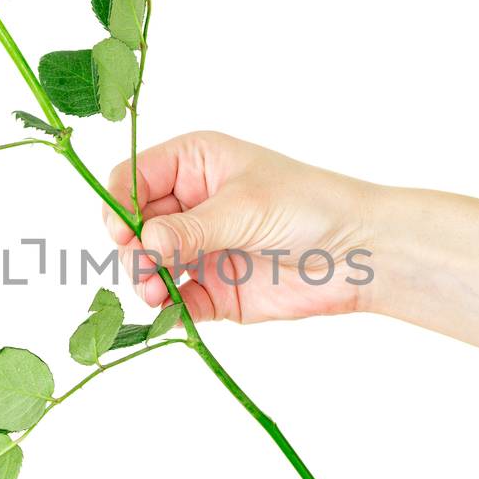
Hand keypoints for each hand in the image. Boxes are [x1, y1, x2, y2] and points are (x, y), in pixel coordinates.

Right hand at [103, 130, 377, 322]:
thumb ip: (189, 229)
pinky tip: (170, 314)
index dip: (120, 204)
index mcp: (194, 164)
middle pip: (134, 226)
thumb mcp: (244, 207)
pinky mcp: (212, 289)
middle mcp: (190, 204)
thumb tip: (144, 246)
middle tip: (145, 268)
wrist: (358, 253)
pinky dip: (167, 310)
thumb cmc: (309, 206)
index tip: (123, 232)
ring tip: (156, 294)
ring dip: (144, 282)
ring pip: (147, 267)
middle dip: (131, 249)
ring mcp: (198, 248)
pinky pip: (175, 302)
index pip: (133, 177)